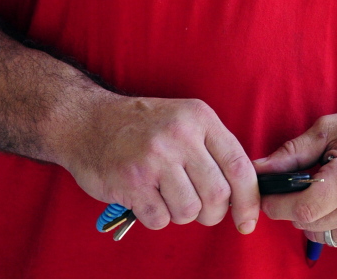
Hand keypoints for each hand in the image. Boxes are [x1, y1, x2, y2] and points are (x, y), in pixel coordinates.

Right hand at [56, 91, 259, 234]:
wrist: (87, 120)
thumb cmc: (141, 126)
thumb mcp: (183, 120)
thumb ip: (212, 149)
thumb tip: (244, 194)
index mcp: (199, 117)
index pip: (239, 165)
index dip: (249, 200)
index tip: (246, 220)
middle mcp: (180, 134)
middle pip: (218, 195)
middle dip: (211, 212)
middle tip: (196, 207)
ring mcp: (155, 157)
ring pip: (190, 211)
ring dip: (179, 213)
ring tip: (164, 195)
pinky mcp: (132, 181)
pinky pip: (160, 219)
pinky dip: (155, 217)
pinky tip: (144, 196)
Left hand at [255, 107, 336, 251]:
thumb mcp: (332, 128)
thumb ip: (293, 152)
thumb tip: (260, 168)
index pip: (301, 209)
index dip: (278, 204)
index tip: (268, 194)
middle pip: (309, 224)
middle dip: (294, 207)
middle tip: (299, 184)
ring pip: (324, 235)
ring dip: (316, 216)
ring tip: (328, 188)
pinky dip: (335, 224)